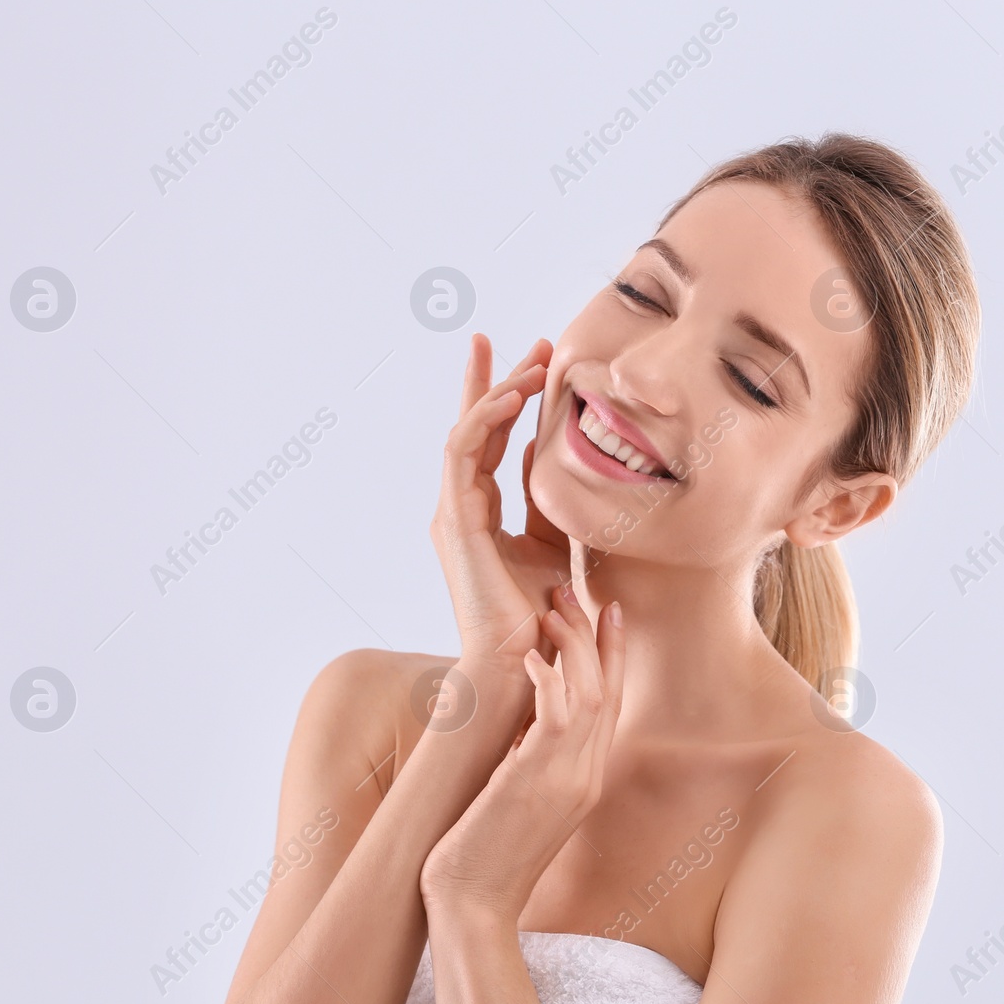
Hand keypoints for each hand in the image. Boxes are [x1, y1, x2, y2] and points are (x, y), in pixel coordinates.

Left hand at [420, 586, 625, 921]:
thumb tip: (522, 725)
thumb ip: (532, 760)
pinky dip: (547, 681)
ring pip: (590, 694)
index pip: (613, 703)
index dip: (614, 654)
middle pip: (609, 689)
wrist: (472, 904)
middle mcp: (586, 776)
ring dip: (573, 646)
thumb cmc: (485, 853)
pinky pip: (554, 719)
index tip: (608, 611)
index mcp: (586, 778)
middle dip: (597, 635)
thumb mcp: (520, 797)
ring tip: (554, 605)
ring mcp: (567, 780)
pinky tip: (530, 656)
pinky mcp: (536, 782)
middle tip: (580, 590)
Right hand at [432, 334, 568, 676]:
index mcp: (480, 511)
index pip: (490, 441)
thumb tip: (545, 452)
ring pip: (465, 432)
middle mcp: (459, 506)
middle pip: (473, 427)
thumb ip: (544, 499)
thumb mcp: (552, 542)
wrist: (522, 662)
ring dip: (497, 390)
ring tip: (533, 360)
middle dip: (498, 378)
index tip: (538, 360)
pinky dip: (483, 420)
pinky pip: (461, 454)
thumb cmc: (539, 614)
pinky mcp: (454, 521)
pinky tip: (513, 395)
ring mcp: (452, 512)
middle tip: (532, 341)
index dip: (509, 398)